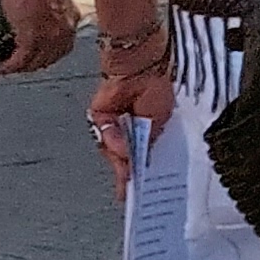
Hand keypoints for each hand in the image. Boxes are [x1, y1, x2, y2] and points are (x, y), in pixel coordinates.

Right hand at [0, 0, 79, 76]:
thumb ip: (48, 14)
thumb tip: (37, 24)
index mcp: (72, 17)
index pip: (63, 48)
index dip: (47, 57)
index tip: (34, 60)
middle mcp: (66, 28)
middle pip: (50, 59)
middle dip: (31, 66)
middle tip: (15, 67)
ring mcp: (50, 33)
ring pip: (35, 62)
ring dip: (18, 69)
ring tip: (5, 69)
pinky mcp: (32, 34)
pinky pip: (21, 60)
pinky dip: (9, 67)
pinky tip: (0, 68)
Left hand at [88, 59, 173, 191]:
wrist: (141, 68)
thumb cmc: (157, 89)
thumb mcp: (160, 122)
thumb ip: (147, 142)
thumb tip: (139, 158)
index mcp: (146, 130)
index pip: (140, 156)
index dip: (139, 173)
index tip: (139, 192)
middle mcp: (128, 129)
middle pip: (122, 157)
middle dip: (125, 173)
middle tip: (127, 188)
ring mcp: (113, 124)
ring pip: (110, 149)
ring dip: (119, 156)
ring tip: (128, 161)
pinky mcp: (99, 116)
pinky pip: (103, 133)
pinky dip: (111, 139)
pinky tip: (120, 141)